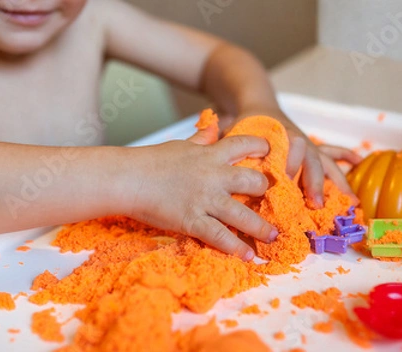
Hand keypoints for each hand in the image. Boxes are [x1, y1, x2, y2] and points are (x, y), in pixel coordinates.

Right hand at [123, 134, 277, 260]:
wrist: (128, 178)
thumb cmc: (151, 161)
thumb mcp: (181, 145)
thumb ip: (201, 139)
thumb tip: (213, 127)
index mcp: (210, 155)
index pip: (245, 144)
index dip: (262, 147)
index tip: (271, 152)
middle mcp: (214, 176)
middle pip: (254, 182)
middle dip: (265, 191)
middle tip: (270, 200)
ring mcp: (205, 200)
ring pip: (243, 215)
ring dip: (262, 228)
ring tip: (273, 237)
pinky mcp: (193, 220)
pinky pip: (220, 237)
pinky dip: (236, 248)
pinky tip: (249, 256)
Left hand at [230, 109, 361, 207]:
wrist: (255, 100)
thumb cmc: (243, 121)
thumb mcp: (233, 131)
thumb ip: (225, 142)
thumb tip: (213, 143)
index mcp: (280, 136)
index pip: (291, 148)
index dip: (291, 163)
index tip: (287, 180)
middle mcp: (298, 140)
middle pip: (313, 159)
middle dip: (316, 181)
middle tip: (316, 203)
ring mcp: (308, 145)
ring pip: (327, 161)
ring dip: (338, 180)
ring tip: (352, 201)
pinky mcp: (312, 149)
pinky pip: (333, 153)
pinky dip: (346, 159)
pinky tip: (359, 168)